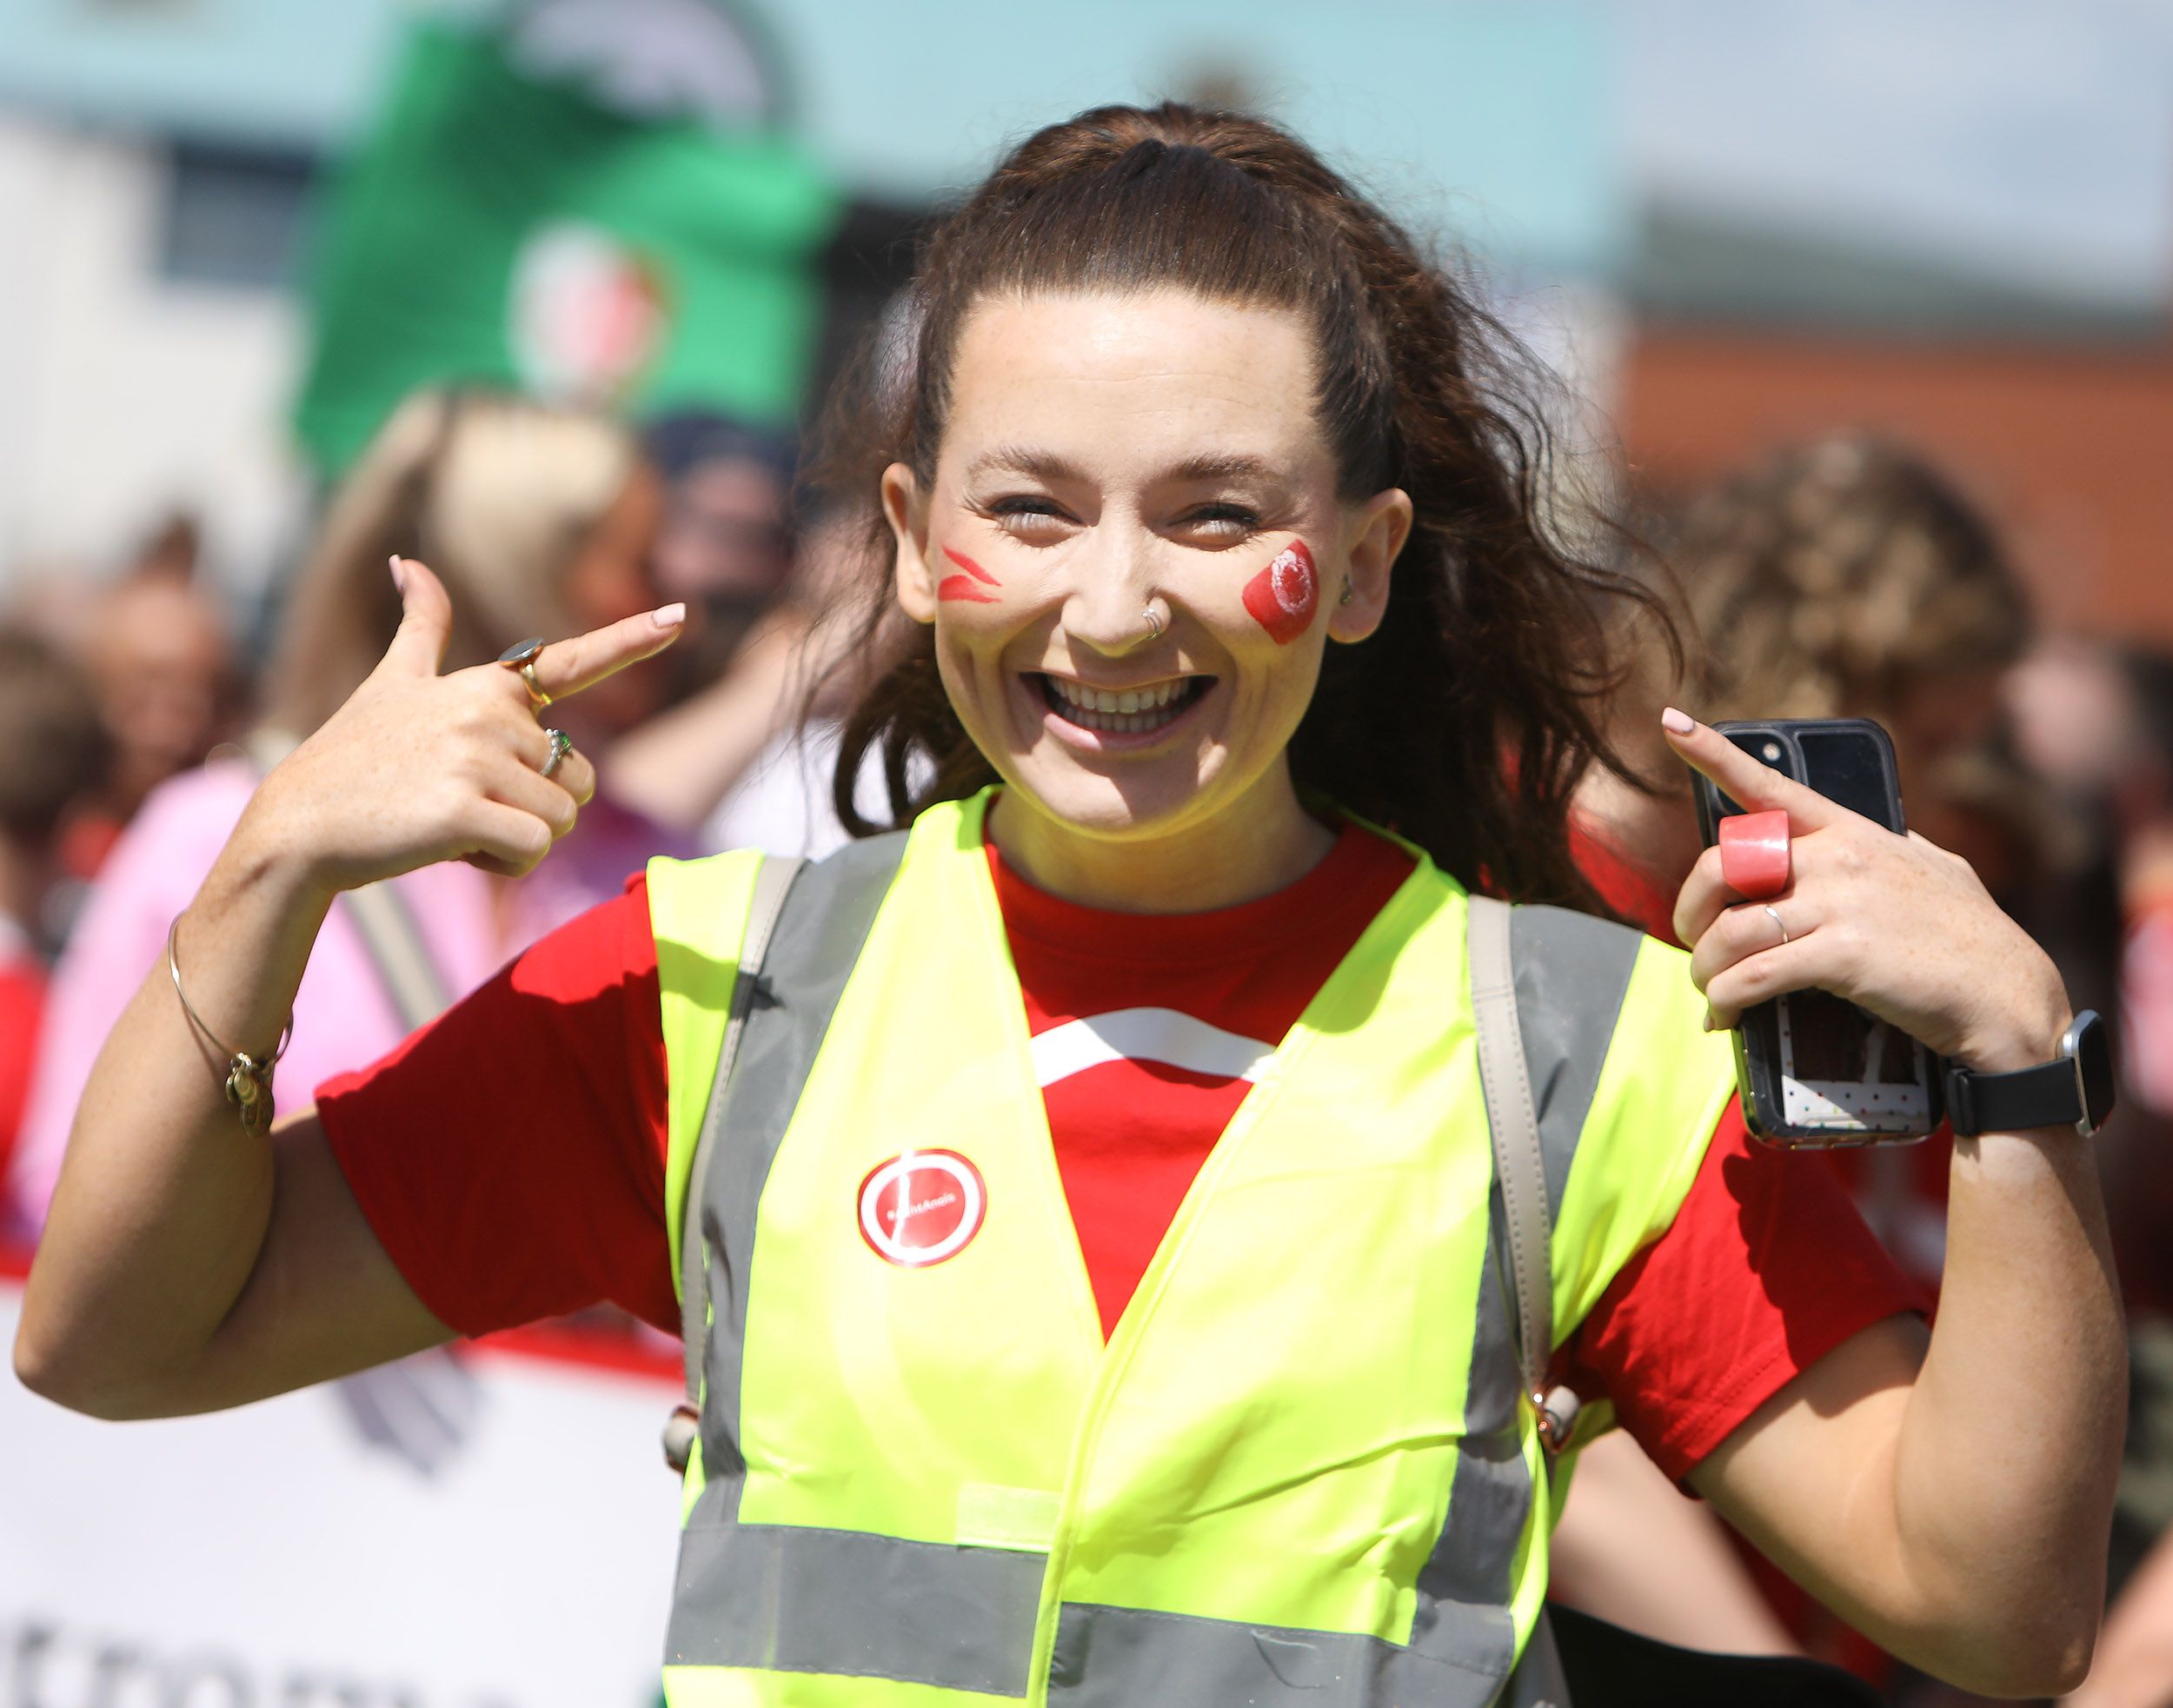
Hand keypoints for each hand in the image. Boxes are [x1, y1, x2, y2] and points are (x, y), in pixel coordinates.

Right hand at [242, 557, 682, 893]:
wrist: (298, 823)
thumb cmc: (352, 756)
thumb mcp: (391, 683)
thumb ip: (419, 628)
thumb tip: (409, 562)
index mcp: (486, 684)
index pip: (571, 660)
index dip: (632, 638)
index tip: (680, 616)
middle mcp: (488, 711)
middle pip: (578, 779)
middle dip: (535, 809)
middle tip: (463, 802)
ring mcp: (474, 757)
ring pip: (561, 821)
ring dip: (518, 841)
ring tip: (452, 823)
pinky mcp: (462, 809)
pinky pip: (535, 851)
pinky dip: (504, 866)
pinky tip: (452, 851)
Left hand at [1664, 709, 2069, 1074]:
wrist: (2009, 998)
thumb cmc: (1971, 939)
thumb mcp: (1930, 869)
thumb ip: (1879, 850)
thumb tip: (1844, 842)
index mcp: (1852, 831)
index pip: (1771, 787)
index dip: (1714, 754)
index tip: (1673, 724)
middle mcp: (1839, 857)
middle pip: (1721, 866)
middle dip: (1691, 910)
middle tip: (1694, 943)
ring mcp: (1841, 903)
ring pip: (1729, 930)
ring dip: (1706, 969)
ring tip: (1710, 992)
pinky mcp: (1843, 955)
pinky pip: (1754, 975)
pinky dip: (1727, 1000)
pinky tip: (1725, 1018)